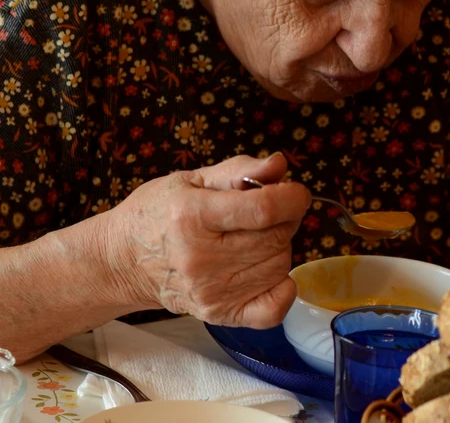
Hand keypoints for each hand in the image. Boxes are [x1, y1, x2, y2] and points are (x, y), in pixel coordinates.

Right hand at [106, 153, 310, 327]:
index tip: (294, 192)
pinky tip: (264, 269)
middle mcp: (202, 259)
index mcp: (194, 216)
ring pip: (279, 266)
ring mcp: (211, 292)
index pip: (264, 209)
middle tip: (265, 213)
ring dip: (278, 247)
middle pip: (276, 237)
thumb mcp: (194, 178)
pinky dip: (282, 287)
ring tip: (252, 238)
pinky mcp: (219, 315)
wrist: (123, 261)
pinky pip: (274, 308)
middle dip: (284, 219)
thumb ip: (241, 169)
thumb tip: (280, 165)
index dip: (292, 197)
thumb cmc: (159, 212)